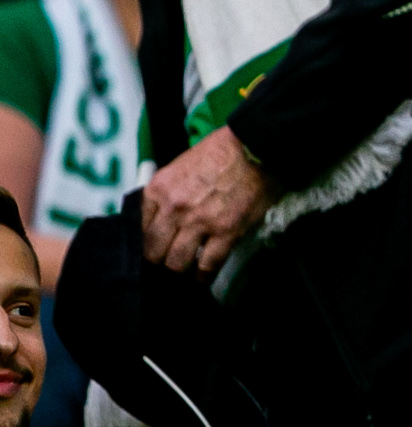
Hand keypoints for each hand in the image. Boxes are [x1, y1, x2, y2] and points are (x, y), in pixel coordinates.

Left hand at [142, 126, 274, 274]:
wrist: (257, 145)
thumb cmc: (222, 151)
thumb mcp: (180, 165)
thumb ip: (167, 191)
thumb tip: (162, 215)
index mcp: (158, 190)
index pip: (138, 229)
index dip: (144, 244)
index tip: (150, 251)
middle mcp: (173, 209)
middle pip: (153, 252)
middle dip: (158, 262)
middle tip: (163, 268)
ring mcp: (199, 222)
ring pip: (177, 263)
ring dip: (179, 272)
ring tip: (183, 277)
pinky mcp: (226, 232)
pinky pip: (208, 264)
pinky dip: (204, 277)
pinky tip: (203, 280)